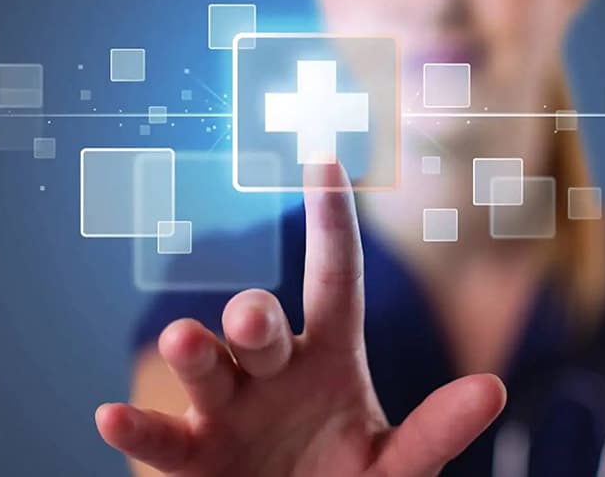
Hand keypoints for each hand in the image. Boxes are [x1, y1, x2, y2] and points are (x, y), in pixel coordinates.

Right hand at [96, 163, 505, 475]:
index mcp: (328, 357)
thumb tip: (495, 389)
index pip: (333, 280)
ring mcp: (229, 410)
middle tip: (252, 315)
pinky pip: (165, 440)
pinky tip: (110, 417)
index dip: (330, 225)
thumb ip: (437, 431)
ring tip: (184, 341)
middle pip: (260, 325)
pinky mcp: (196, 457)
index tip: (324, 159)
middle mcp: (273, 371)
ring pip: (208, 368)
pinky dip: (139, 429)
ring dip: (192, 353)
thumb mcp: (398, 465)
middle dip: (253, 316)